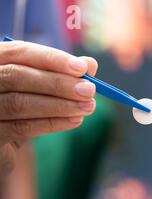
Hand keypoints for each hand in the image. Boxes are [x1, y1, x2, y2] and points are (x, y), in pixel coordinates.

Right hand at [0, 40, 97, 175]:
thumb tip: (90, 64)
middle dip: (58, 83)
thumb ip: (61, 74)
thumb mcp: (39, 88)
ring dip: (60, 105)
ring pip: (19, 103)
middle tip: (89, 90)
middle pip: (17, 76)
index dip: (52, 58)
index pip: (19, 52)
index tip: (82, 68)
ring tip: (88, 106)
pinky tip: (75, 120)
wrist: (2, 141)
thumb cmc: (22, 106)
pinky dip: (51, 123)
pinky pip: (21, 128)